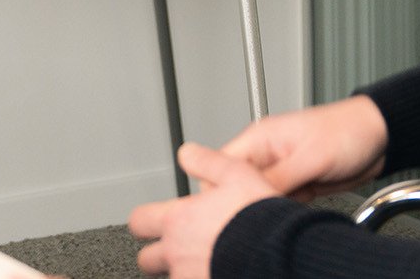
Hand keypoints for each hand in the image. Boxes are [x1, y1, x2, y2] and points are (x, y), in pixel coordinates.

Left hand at [128, 145, 281, 278]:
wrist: (280, 255)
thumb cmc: (260, 220)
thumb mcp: (238, 174)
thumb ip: (207, 162)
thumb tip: (187, 153)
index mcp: (180, 221)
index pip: (139, 221)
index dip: (146, 219)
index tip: (153, 220)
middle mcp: (178, 253)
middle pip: (146, 259)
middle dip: (158, 254)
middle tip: (176, 247)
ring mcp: (189, 278)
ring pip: (172, 276)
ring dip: (183, 270)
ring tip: (205, 259)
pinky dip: (202, 278)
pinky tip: (219, 270)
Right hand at [219, 95, 387, 198]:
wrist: (379, 137)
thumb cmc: (348, 131)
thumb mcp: (311, 157)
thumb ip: (277, 177)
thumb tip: (247, 195)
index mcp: (260, 138)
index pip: (220, 166)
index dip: (220, 189)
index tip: (232, 206)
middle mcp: (266, 154)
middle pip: (235, 186)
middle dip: (245, 203)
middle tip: (262, 213)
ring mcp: (280, 171)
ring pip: (257, 198)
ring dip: (267, 208)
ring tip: (285, 209)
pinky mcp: (295, 185)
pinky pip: (277, 204)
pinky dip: (283, 211)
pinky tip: (296, 212)